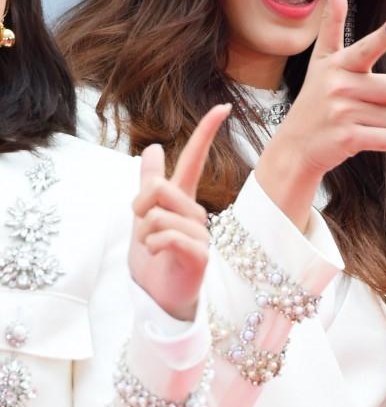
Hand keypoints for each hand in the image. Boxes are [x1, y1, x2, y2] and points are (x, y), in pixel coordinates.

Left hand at [128, 104, 230, 320]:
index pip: (196, 160)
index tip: (223, 107)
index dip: (207, 132)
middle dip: (140, 204)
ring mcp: (201, 235)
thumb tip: (152, 147)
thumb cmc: (154, 260)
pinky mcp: (199, 257)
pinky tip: (158, 256)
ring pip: (160, 214)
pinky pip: (168, 236)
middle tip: (140, 226)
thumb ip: (148, 183)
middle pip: (162, 187)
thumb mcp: (143, 217)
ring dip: (145, 232)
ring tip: (152, 248)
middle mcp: (197, 214)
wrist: (156, 299)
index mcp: (184, 201)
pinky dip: (153, 245)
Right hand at [256, 0, 385, 228]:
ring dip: (382, 122)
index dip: (383, 37)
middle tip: (364, 103)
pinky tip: (357, 138)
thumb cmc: (316, 100)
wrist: (296, 148)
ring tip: (355, 121)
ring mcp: (342, 112)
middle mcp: (339, 85)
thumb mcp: (320, 61)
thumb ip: (331, 24)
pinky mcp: (348, 138)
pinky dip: (379, 141)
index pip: (365, 47)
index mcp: (337, 64)